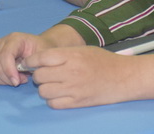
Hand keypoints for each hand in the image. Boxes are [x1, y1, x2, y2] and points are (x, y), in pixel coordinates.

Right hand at [0, 31, 56, 86]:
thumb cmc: (41, 50)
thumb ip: (34, 62)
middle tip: (23, 80)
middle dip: (8, 78)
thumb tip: (22, 70)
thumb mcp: (43, 54)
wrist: (38, 46)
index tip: (17, 82)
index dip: (9, 71)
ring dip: (4, 80)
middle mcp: (1, 43)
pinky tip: (10, 78)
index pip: (5, 55)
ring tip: (18, 78)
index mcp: (14, 39)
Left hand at [26, 46, 147, 108]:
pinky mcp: (77, 103)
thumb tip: (40, 59)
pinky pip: (53, 104)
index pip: (41, 58)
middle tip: (45, 74)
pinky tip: (60, 94)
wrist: (123, 77)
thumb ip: (62, 54)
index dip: (31, 60)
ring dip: (45, 88)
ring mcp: (73, 89)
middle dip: (38, 75)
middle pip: (40, 76)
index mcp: (71, 56)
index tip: (29, 63)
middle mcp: (70, 72)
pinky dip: (53, 100)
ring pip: (44, 92)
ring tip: (53, 84)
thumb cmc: (103, 60)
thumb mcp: (83, 50)